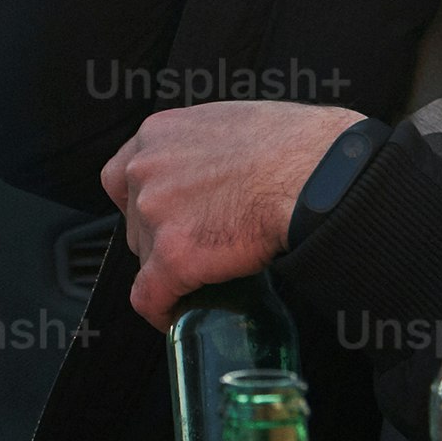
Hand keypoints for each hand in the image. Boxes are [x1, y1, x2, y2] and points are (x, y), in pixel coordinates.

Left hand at [103, 101, 361, 326]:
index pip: (122, 177)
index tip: (159, 220)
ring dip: (171, 268)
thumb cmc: (296, 146)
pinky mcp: (173, 256)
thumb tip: (210, 171)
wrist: (319, 173)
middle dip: (162, 237)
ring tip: (207, 273)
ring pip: (146, 257)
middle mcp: (145, 169)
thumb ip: (201, 146)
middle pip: (135, 221)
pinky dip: (162, 310)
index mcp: (158, 133)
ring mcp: (155, 212)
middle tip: (200, 245)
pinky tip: (177, 316)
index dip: (140, 204)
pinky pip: (149, 296)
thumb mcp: (231, 124)